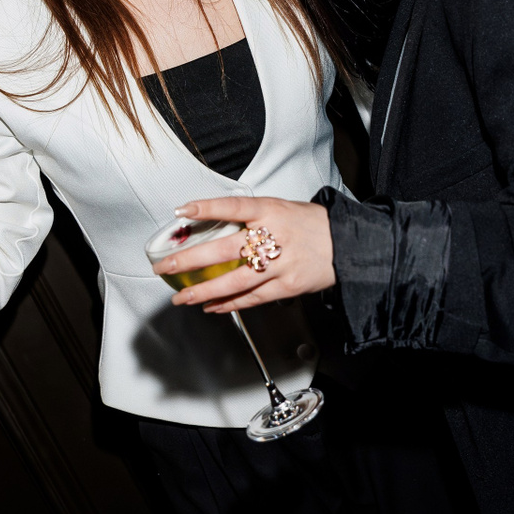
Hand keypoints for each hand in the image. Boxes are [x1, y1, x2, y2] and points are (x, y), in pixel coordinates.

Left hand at [158, 196, 334, 312]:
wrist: (347, 244)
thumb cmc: (311, 225)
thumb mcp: (281, 208)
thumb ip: (251, 217)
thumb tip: (213, 225)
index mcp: (271, 210)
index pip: (233, 207)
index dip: (206, 208)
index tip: (182, 211)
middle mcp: (274, 236)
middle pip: (225, 249)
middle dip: (191, 259)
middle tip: (166, 266)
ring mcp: (280, 264)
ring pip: (235, 280)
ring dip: (204, 290)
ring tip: (182, 296)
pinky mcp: (287, 285)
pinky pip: (252, 298)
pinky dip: (230, 303)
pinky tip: (211, 306)